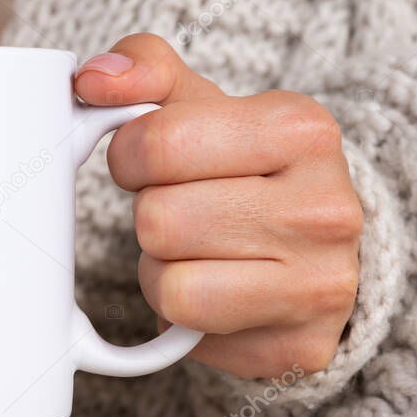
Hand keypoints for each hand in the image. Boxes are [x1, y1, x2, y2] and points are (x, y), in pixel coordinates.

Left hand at [74, 34, 362, 377]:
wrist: (311, 252)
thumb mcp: (200, 105)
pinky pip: (185, 329)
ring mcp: (319, 284)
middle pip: (158, 220)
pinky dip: (179, 313)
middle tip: (185, 213)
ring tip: (199, 253)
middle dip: (151, 218)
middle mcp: (325, 208)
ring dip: (161, 269)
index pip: (157, 143)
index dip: (129, 157)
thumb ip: (144, 70)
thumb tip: (92, 79)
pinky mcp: (296, 346)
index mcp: (301, 129)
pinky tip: (213, 293)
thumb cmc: (241, 171)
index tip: (151, 164)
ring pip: (168, 283)